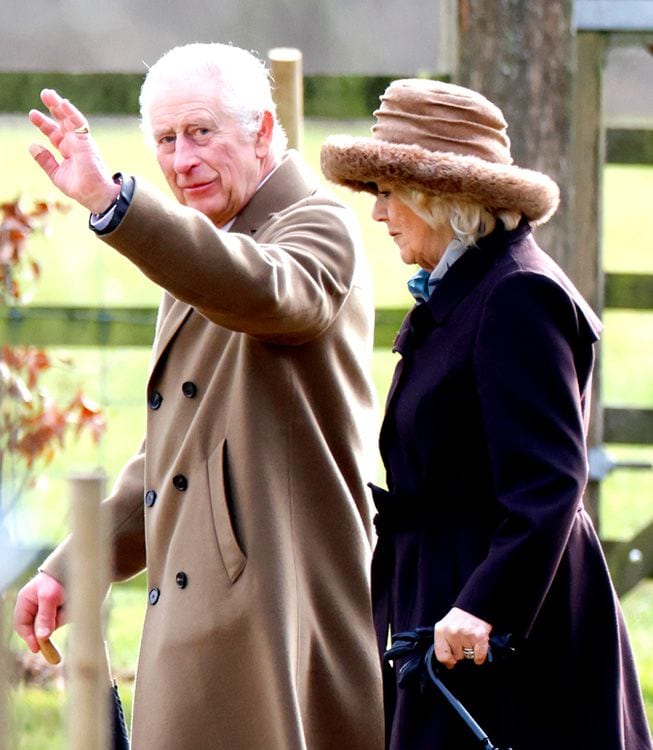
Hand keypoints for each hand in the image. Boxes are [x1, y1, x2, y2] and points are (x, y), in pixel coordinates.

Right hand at [13, 571, 66, 654]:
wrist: (80, 568)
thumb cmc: (58, 579)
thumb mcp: (49, 597)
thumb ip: (45, 616)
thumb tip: (42, 637)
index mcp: (26, 601)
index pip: (22, 624)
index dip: (28, 637)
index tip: (37, 647)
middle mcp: (35, 606)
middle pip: (36, 628)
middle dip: (46, 631)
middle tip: (54, 642)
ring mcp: (48, 608)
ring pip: (51, 625)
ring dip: (59, 619)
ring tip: (65, 605)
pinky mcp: (61, 609)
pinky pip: (63, 619)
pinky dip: (67, 615)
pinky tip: (70, 604)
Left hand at [28, 89, 119, 213]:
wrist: (95, 195)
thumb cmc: (80, 189)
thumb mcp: (56, 174)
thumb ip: (45, 160)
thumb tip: (31, 145)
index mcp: (69, 151)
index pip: (55, 133)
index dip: (44, 124)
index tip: (33, 114)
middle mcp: (76, 144)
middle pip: (63, 122)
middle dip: (53, 108)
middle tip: (44, 93)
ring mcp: (82, 142)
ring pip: (70, 119)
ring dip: (60, 106)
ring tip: (48, 94)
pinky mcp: (87, 143)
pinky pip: (80, 125)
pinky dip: (72, 113)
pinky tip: (63, 103)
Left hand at [434, 606, 491, 668]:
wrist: (474, 606)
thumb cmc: (459, 619)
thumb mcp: (444, 626)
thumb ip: (443, 642)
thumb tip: (449, 663)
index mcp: (441, 630)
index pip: (441, 656)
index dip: (448, 662)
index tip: (452, 662)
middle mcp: (452, 632)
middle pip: (457, 657)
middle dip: (460, 652)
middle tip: (463, 640)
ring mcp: (466, 635)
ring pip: (468, 657)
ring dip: (470, 651)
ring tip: (470, 639)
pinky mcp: (479, 637)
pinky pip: (479, 657)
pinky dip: (480, 656)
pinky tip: (478, 646)